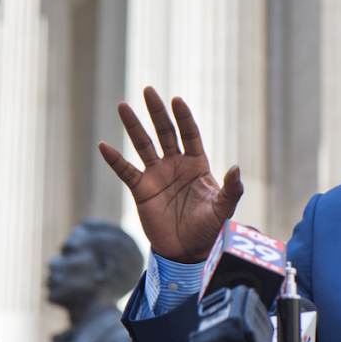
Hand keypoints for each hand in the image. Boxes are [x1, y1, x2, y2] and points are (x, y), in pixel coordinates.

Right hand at [99, 87, 243, 261]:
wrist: (187, 250)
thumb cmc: (209, 229)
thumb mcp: (223, 209)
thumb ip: (231, 189)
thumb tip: (236, 167)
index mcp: (197, 165)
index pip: (190, 134)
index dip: (184, 118)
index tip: (177, 100)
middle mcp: (176, 165)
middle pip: (165, 132)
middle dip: (157, 112)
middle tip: (148, 90)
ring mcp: (157, 176)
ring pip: (144, 145)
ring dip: (134, 126)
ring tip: (123, 106)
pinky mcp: (142, 190)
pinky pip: (126, 171)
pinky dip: (115, 159)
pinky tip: (104, 146)